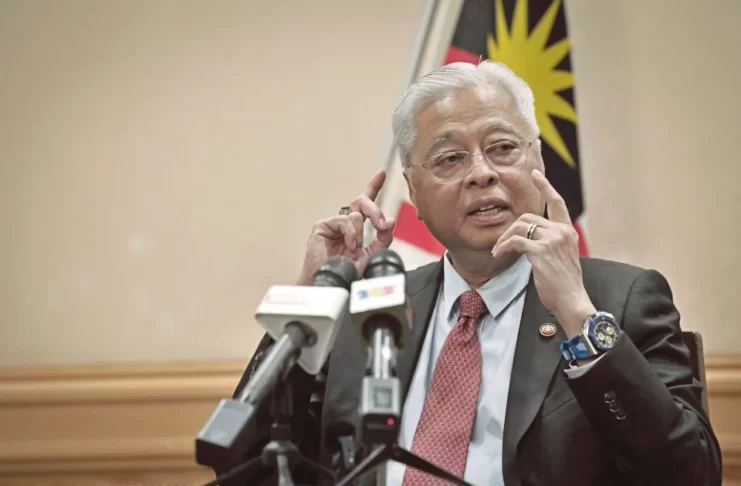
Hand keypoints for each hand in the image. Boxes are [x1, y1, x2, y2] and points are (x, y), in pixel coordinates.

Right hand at [298, 169, 395, 283]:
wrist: (333, 286)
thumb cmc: (349, 275)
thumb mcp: (373, 256)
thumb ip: (383, 239)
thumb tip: (391, 220)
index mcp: (356, 229)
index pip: (366, 205)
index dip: (373, 186)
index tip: (381, 173)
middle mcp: (345, 224)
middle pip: (361, 202)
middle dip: (375, 211)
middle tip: (382, 225)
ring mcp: (333, 224)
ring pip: (356, 213)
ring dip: (361, 232)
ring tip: (355, 249)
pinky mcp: (322, 226)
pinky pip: (345, 219)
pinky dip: (351, 233)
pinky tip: (349, 246)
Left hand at [491, 169, 594, 336]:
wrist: (572, 300)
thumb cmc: (563, 285)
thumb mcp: (559, 258)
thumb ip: (548, 244)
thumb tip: (526, 240)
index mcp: (567, 231)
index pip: (557, 203)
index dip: (545, 187)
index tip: (536, 174)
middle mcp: (562, 231)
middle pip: (527, 218)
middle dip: (509, 230)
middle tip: (499, 245)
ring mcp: (552, 239)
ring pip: (519, 228)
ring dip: (503, 239)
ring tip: (498, 252)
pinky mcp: (541, 250)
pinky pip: (514, 241)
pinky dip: (503, 246)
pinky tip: (499, 254)